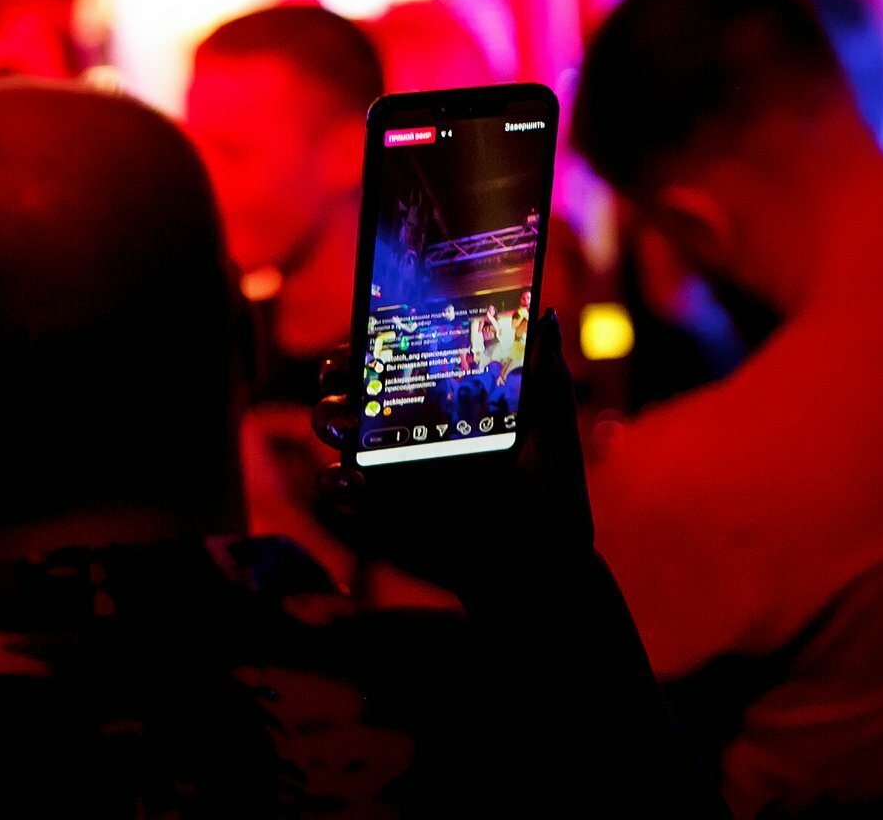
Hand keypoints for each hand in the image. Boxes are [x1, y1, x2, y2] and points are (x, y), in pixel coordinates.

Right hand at [312, 310, 592, 595]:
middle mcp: (406, 426)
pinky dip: (336, 482)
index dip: (373, 335)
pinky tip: (357, 480)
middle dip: (335, 370)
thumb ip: (548, 380)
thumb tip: (548, 316)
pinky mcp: (377, 511)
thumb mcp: (553, 435)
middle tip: (346, 374)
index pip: (398, 354)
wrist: (540, 566)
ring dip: (328, 417)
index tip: (370, 328)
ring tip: (348, 427)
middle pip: (352, 383)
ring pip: (334, 429)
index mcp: (443, 399)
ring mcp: (387, 467)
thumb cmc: (549, 497)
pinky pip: (338, 493)